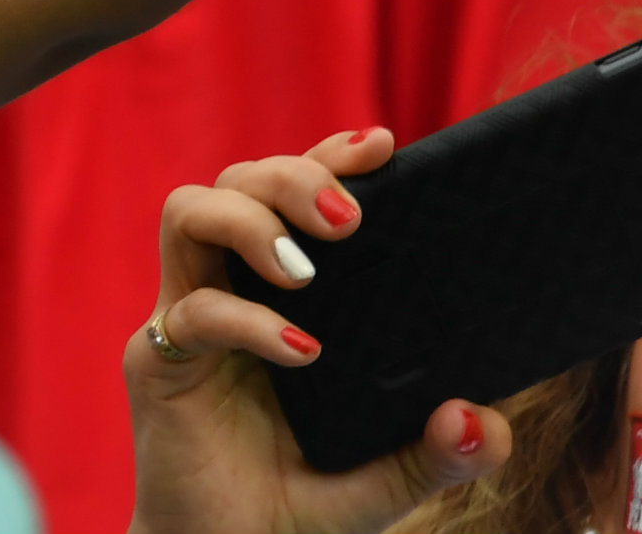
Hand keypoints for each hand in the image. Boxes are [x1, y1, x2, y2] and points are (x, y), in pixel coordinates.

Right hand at [124, 127, 510, 533]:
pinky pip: (192, 311)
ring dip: (250, 222)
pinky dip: (248, 322)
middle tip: (349, 222)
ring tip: (305, 270)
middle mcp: (227, 291)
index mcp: (278, 297)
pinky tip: (300, 353)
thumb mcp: (390, 481)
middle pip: (234, 180)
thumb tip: (481, 417)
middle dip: (290, 177)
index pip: (291, 197)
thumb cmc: (297, 507)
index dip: (328, 159)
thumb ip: (441, 454)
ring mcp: (186, 322)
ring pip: (189, 213)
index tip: (380, 144)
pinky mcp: (160, 362)